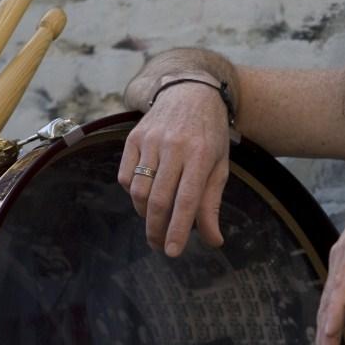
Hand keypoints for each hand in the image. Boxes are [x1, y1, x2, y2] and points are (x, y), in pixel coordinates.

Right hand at [118, 78, 230, 256]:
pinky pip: (124, 176)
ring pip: (138, 190)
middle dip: (157, 230)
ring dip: (144, 214)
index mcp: (201, 154)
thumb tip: (213, 241)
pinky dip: (132, 193)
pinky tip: (146, 196)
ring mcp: (150, 140)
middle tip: (160, 246)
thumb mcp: (220, 166)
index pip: (187, 200)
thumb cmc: (209, 135)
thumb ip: (212, 204)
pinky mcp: (132, 138)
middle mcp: (173, 146)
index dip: (178, 229)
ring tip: (156, 222)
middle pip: (158, 199)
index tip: (173, 252)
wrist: (190, 92)